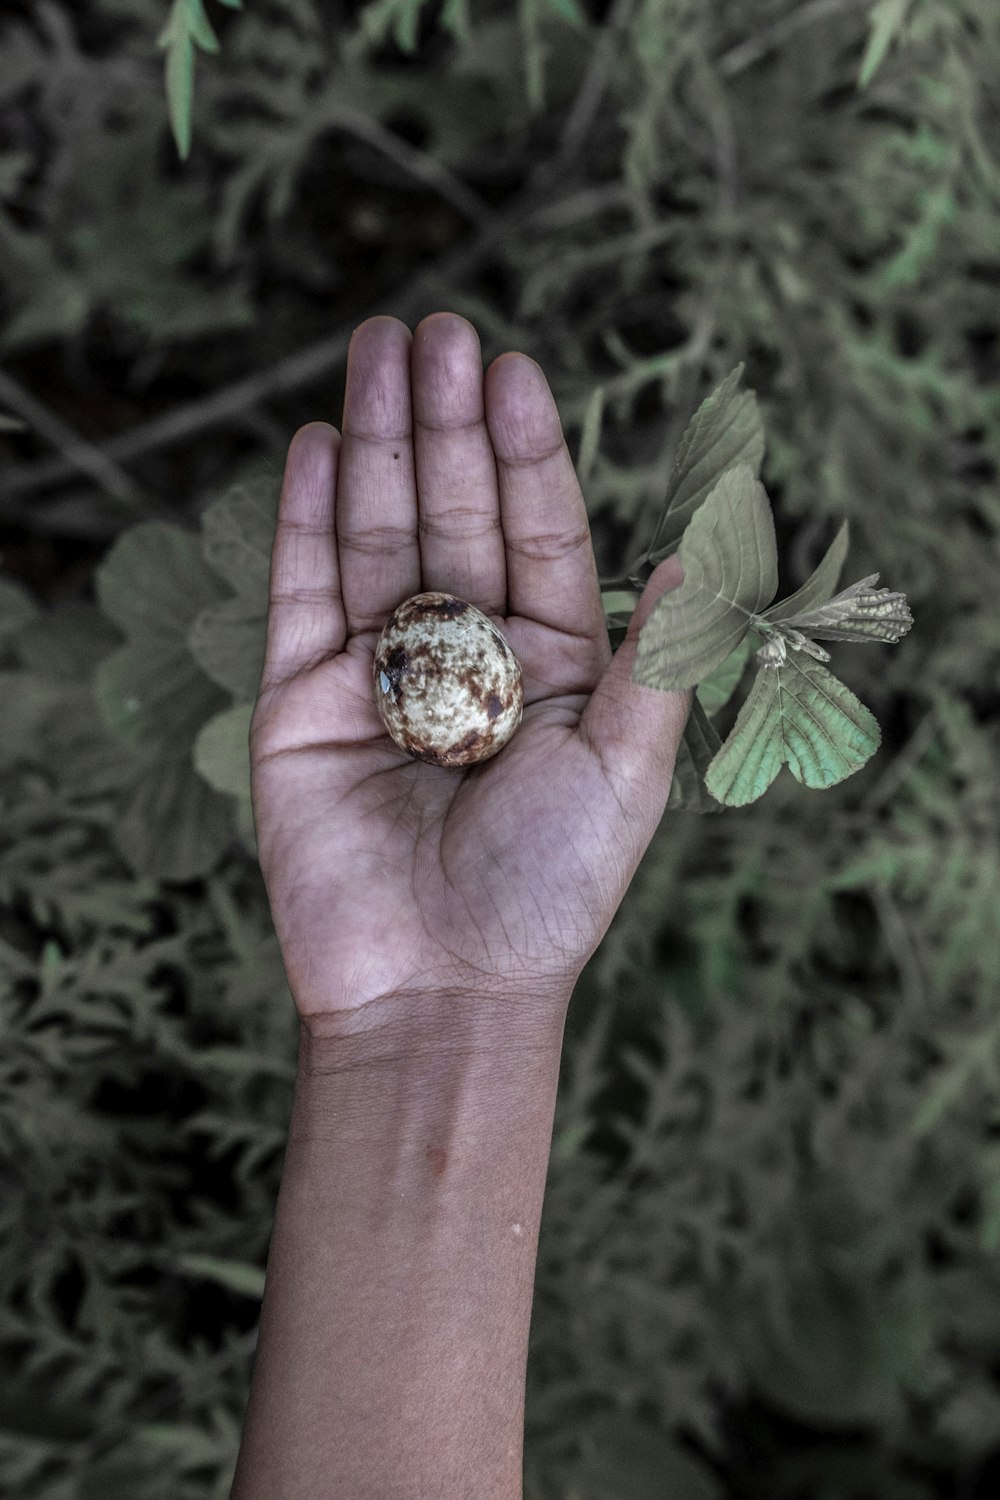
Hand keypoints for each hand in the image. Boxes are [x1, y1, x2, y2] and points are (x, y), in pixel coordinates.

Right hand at [250, 313, 689, 1040]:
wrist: (438, 988)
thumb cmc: (547, 893)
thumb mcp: (625, 771)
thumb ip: (658, 657)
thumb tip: (705, 546)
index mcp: (549, 667)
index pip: (537, 534)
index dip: (527, 452)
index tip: (515, 367)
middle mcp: (464, 657)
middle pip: (454, 515)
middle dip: (445, 423)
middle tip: (434, 330)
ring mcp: (378, 674)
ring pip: (376, 536)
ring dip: (376, 443)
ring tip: (375, 349)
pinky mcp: (301, 704)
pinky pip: (303, 595)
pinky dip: (305, 520)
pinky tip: (317, 446)